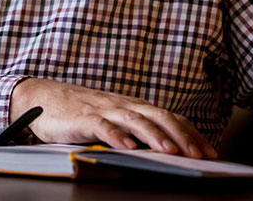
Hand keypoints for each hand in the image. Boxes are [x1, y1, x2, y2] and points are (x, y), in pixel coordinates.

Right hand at [9, 78, 216, 158]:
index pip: (169, 117)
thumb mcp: (113, 120)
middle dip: (181, 136)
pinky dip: (117, 136)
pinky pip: (103, 126)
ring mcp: (103, 109)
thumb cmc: (79, 112)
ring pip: (135, 120)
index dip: (191, 133)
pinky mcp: (83, 117)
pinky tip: (128, 148)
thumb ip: (135, 131)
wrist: (41, 97)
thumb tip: (166, 150)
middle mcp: (123, 104)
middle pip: (158, 116)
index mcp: (133, 106)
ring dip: (155, 136)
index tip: (210, 152)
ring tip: (171, 152)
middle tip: (199, 155)